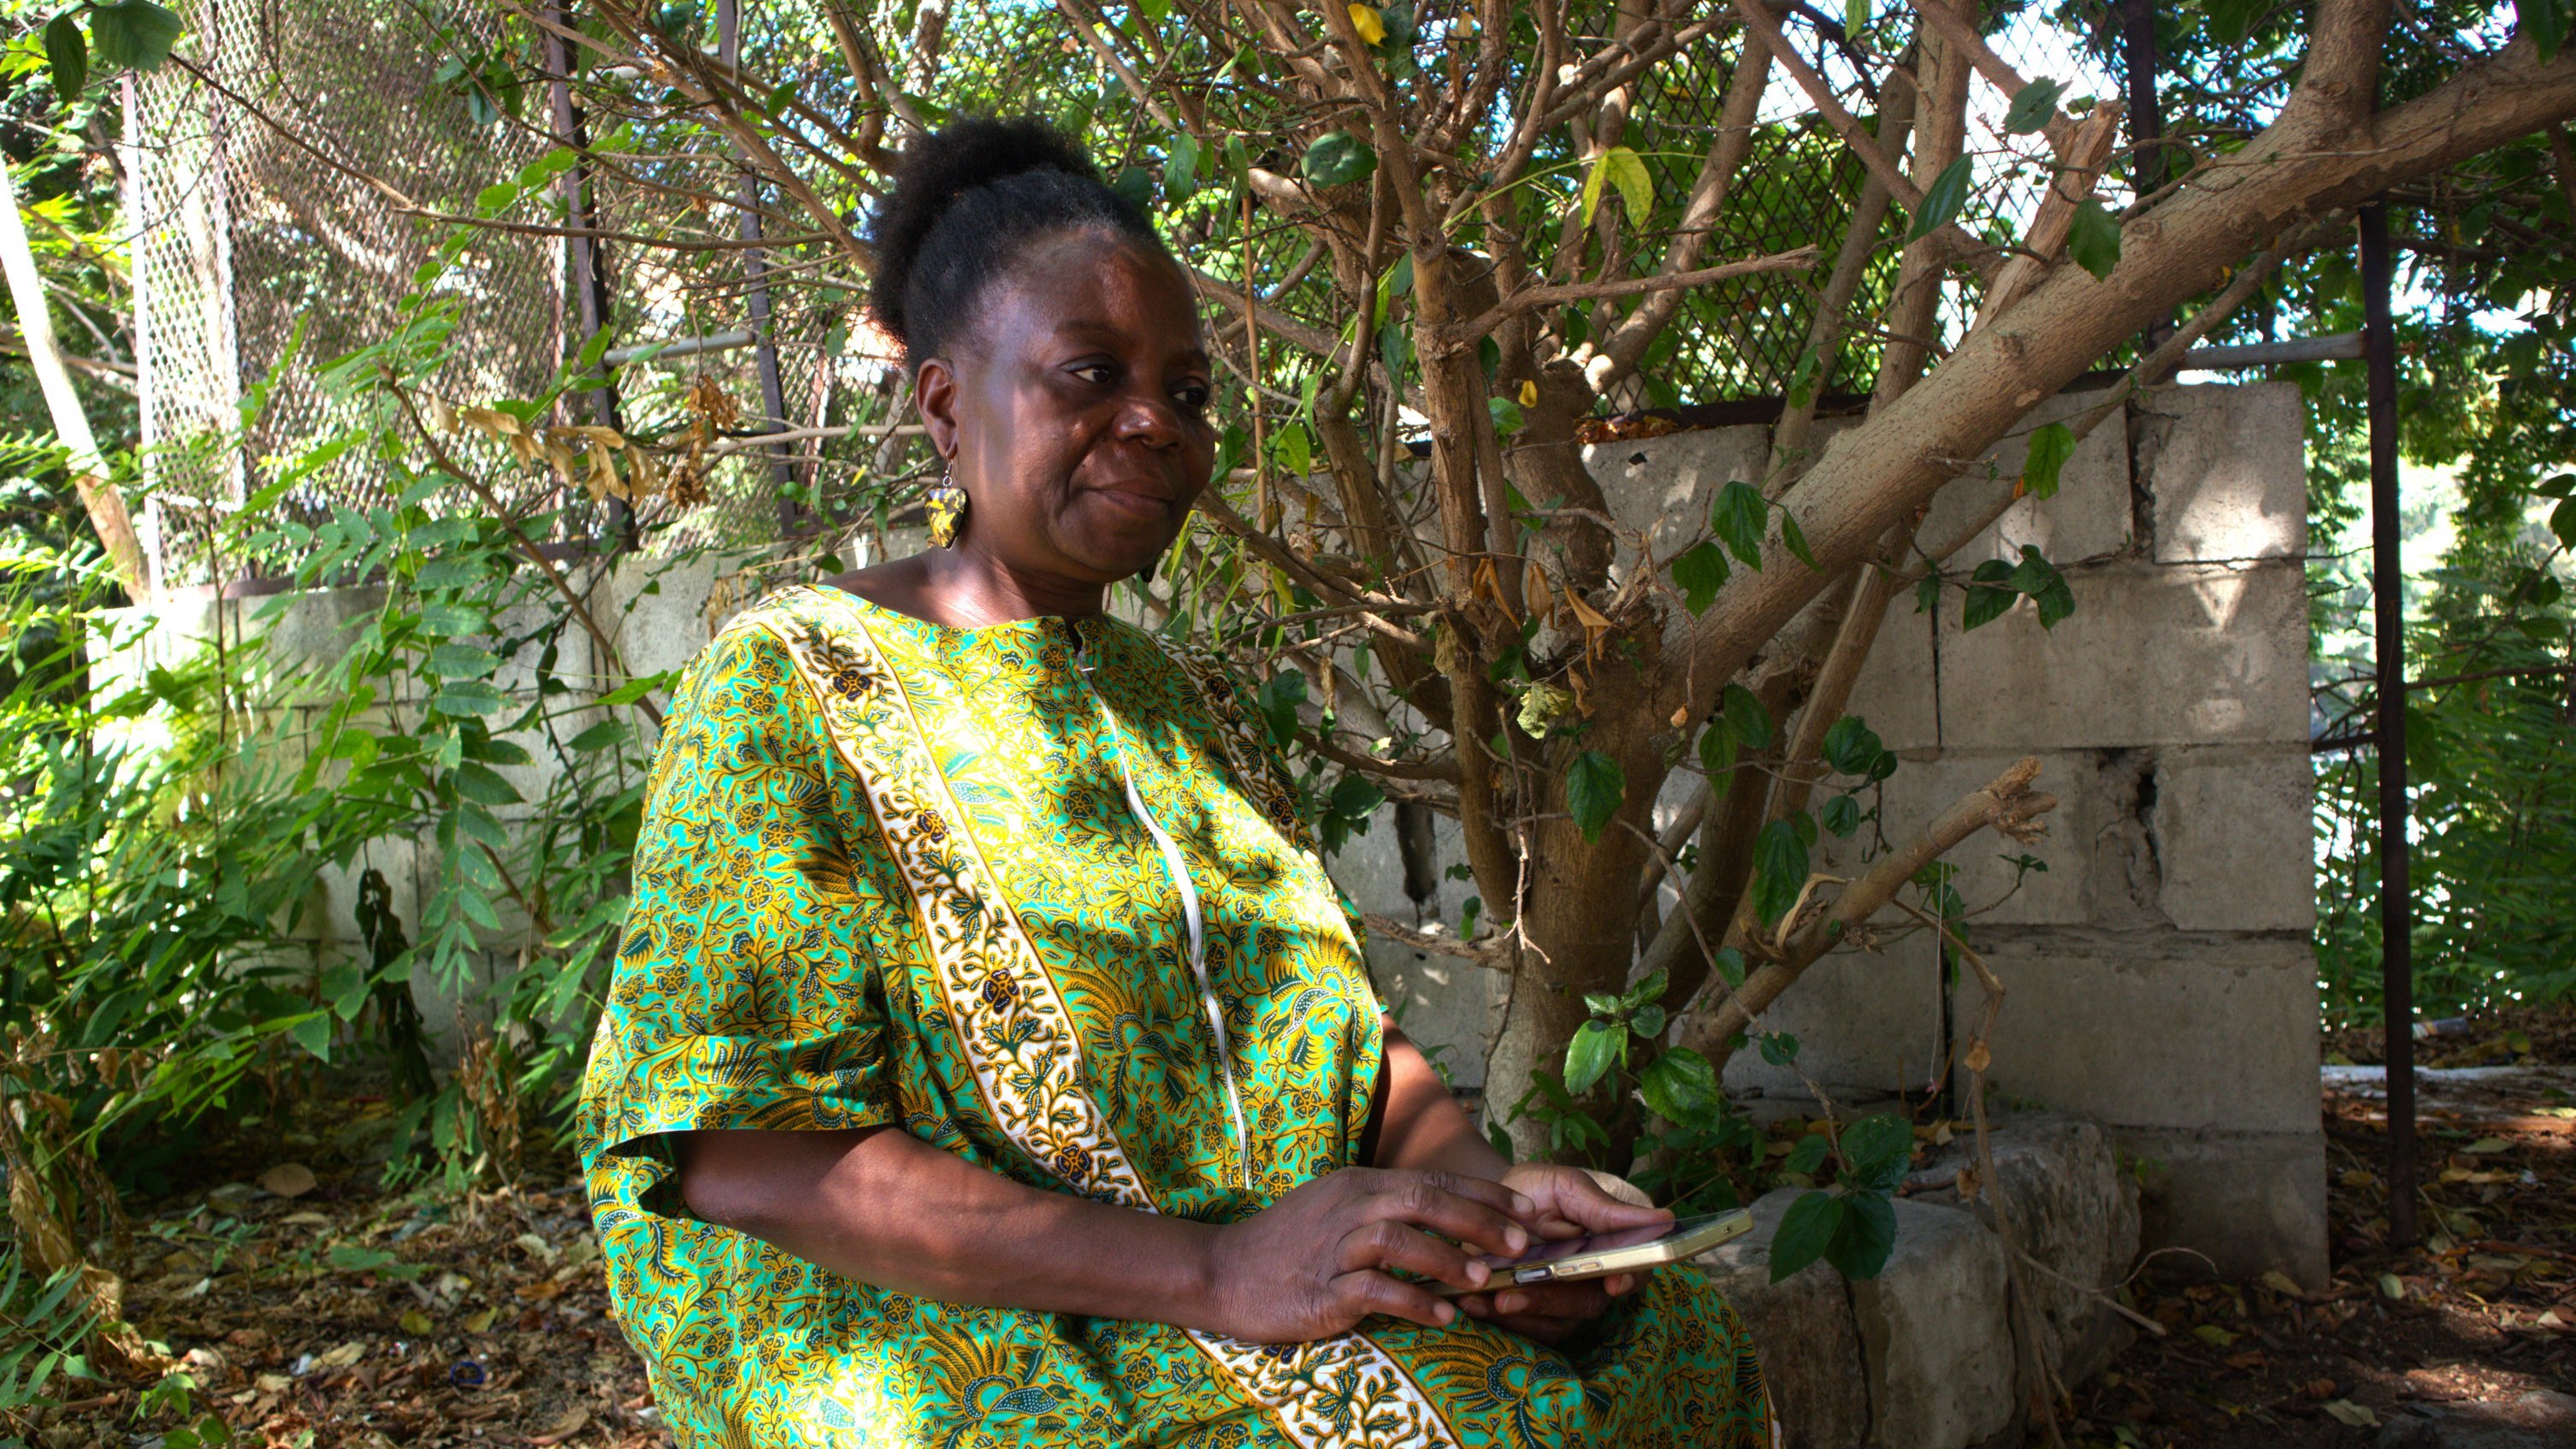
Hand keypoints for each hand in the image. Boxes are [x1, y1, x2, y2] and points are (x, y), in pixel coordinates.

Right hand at [1201, 1167, 1535, 1343]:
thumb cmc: (1288, 1244)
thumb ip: (1387, 1210)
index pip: (1433, 1180)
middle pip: (1424, 1200)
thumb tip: (1449, 1220)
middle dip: (1478, 1221)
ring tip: (1483, 1281)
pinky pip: (1374, 1290)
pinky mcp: (1320, 1289)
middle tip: (1519, 1245)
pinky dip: (1413, 1301)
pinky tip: (1442, 1316)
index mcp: (1359, 1184)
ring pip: (1399, 1239)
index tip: (1527, 1212)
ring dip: (1447, 1259)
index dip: (1484, 1196)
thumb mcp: (1338, 1209)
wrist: (1223, 1271)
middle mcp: (1349, 1206)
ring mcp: (1333, 1246)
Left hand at [1454, 1163, 1672, 1344]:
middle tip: (1515, 1294)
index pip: (1639, 1267)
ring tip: (1492, 1300)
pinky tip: (1475, 1305)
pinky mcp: (1541, 1317)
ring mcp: (1570, 1300)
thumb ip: (1605, 1207)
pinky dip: (1503, 1320)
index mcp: (1618, 1243)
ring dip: (1524, 1313)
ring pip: (1560, 1321)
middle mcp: (1600, 1278)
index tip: (1614, 1281)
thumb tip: (1663, 1218)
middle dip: (1553, 1300)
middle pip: (1591, 1301)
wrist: (1493, 1207)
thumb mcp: (1567, 1186)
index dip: (1631, 1277)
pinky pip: (1531, 1330)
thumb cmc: (1538, 1190)